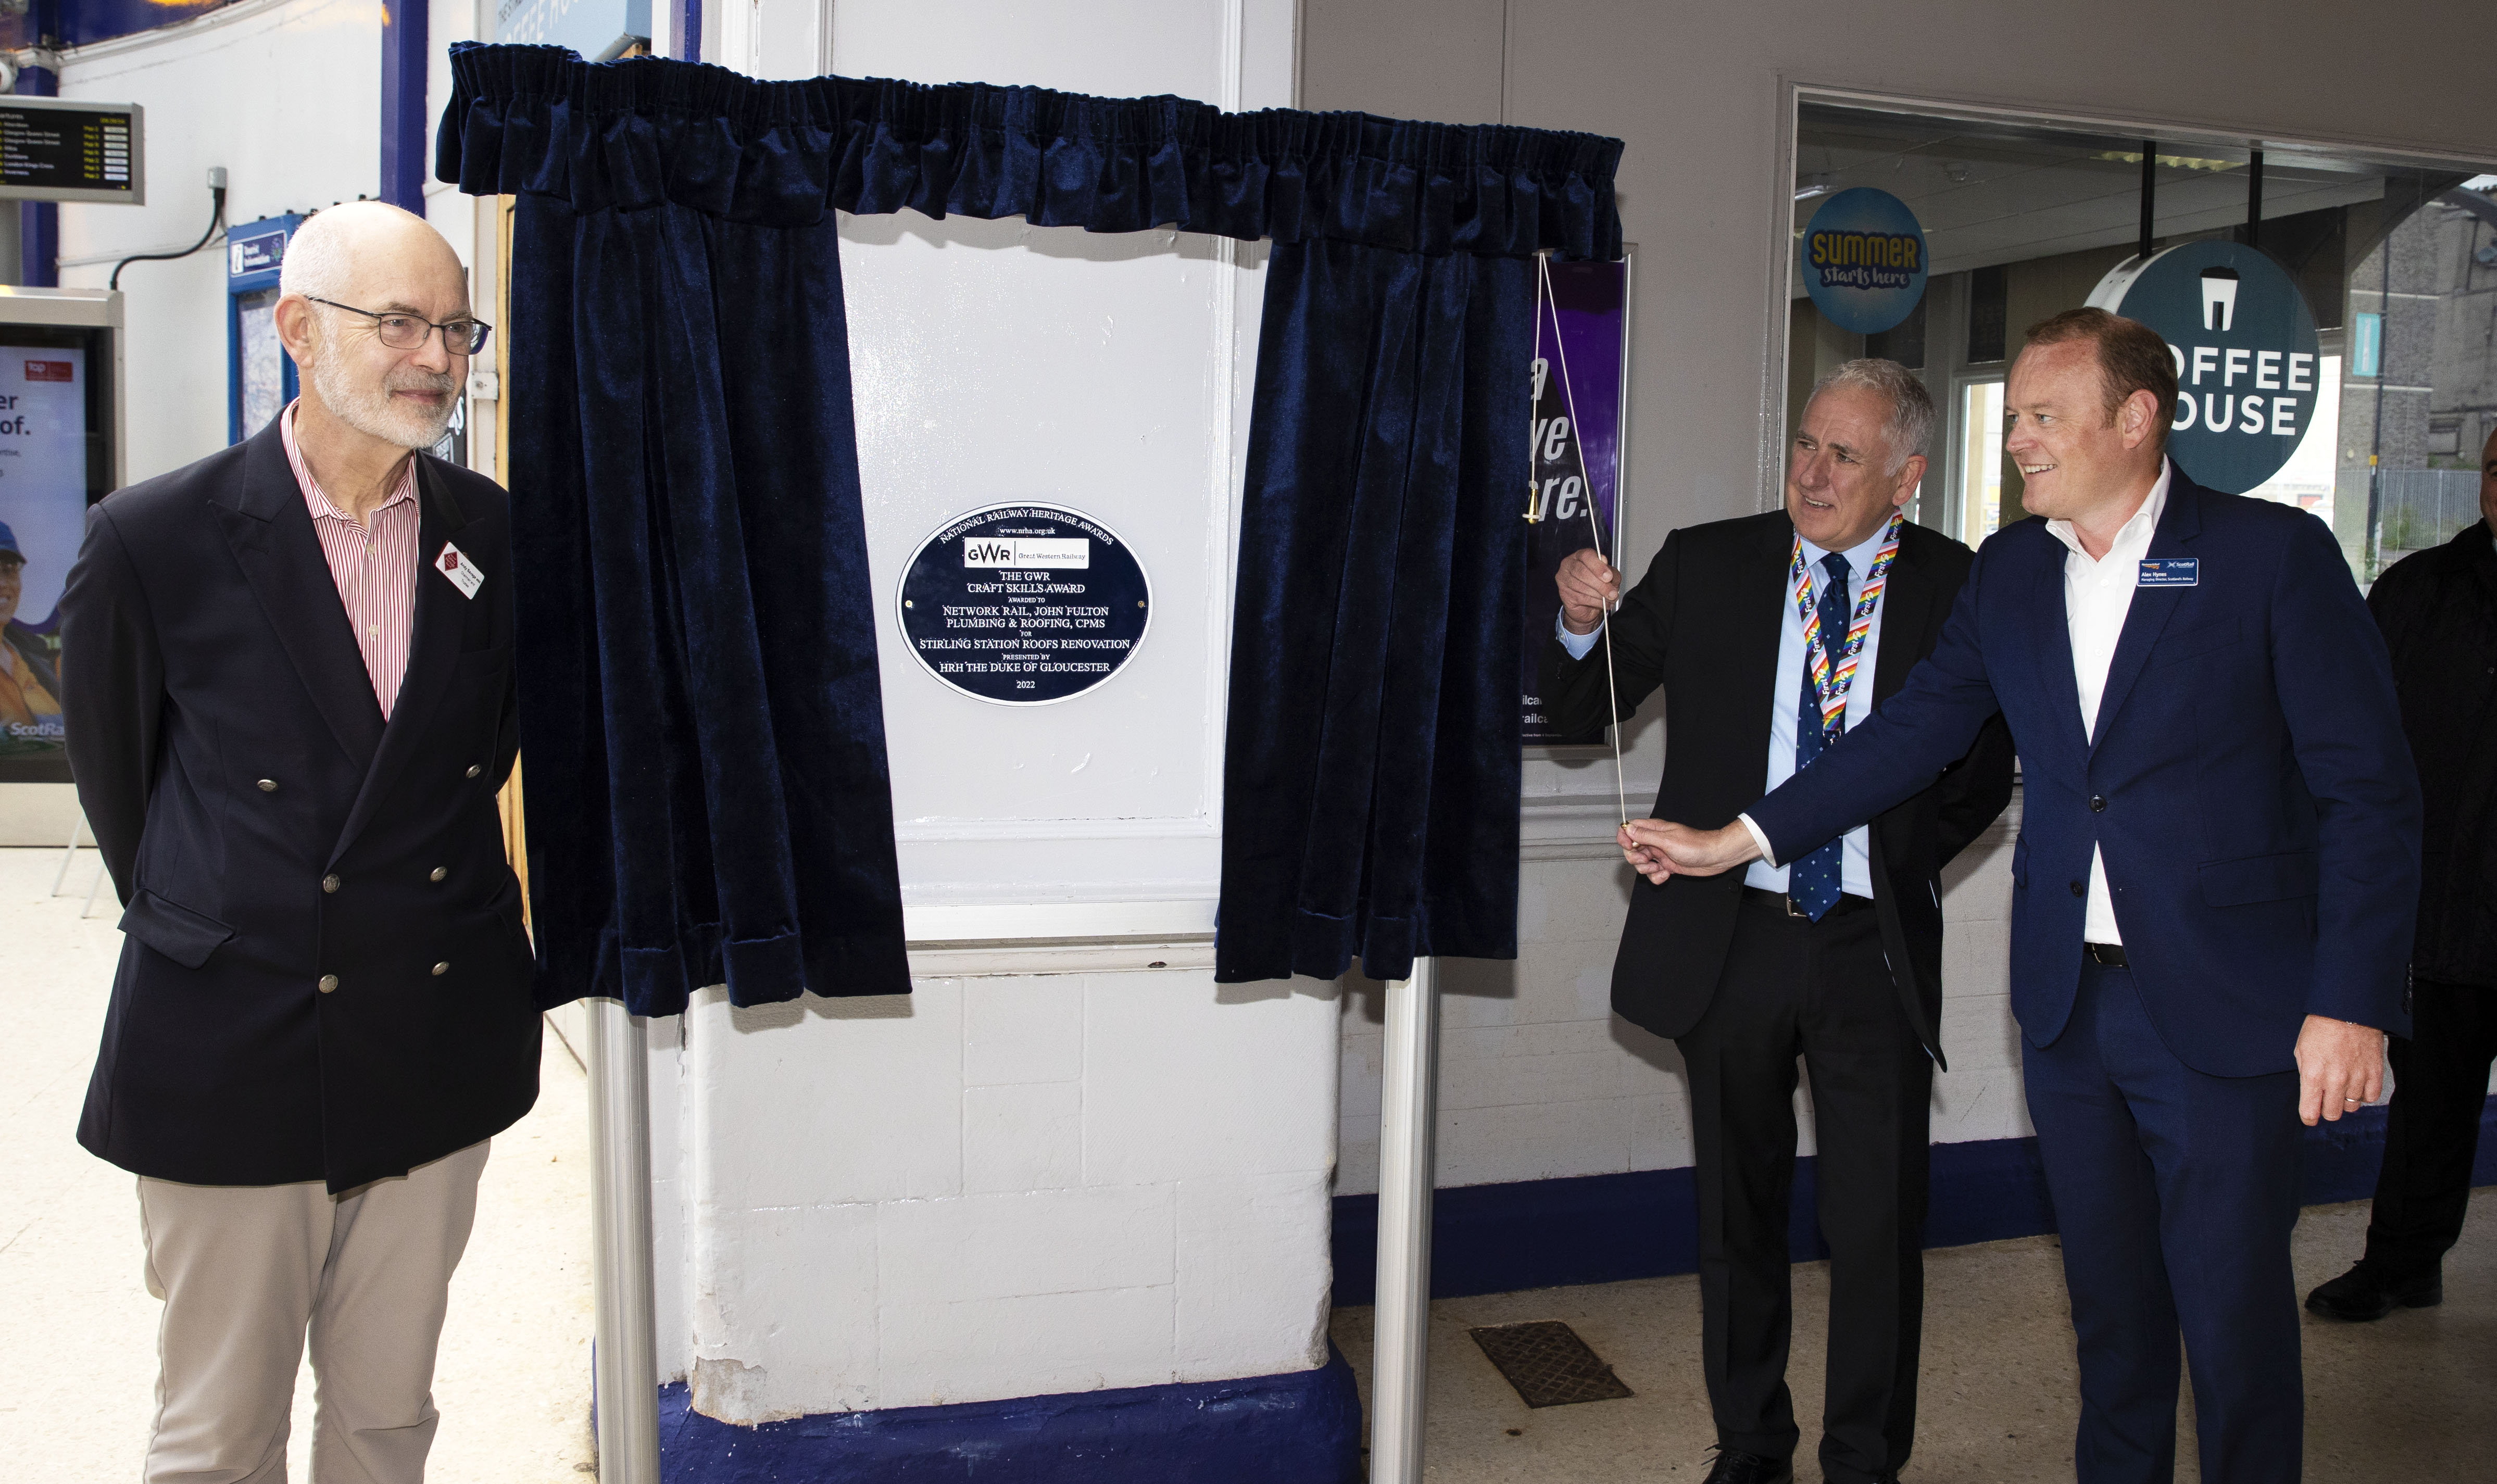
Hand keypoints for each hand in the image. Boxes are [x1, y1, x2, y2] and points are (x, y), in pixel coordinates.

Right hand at [1556, 548, 1620, 634]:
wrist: (1588, 604)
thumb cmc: (1598, 585)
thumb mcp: (1610, 575)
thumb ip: (1611, 571)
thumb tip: (1608, 571)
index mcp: (1580, 556)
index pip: (1586, 556)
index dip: (1599, 566)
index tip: (1609, 577)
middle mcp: (1569, 565)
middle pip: (1583, 572)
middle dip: (1601, 584)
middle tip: (1612, 593)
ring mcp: (1563, 579)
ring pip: (1581, 586)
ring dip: (1599, 595)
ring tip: (1609, 599)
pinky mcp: (1564, 593)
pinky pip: (1580, 598)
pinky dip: (1595, 602)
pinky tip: (1602, 603)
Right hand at [1617, 818, 1763, 883]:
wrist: (1715, 857)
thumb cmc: (1696, 845)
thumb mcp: (1667, 840)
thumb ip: (1645, 836)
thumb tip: (1628, 829)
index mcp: (1654, 830)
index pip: (1630, 829)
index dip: (1625, 838)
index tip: (1629, 846)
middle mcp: (1655, 841)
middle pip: (1632, 850)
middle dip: (1636, 858)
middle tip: (1647, 859)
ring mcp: (1661, 854)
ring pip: (1641, 864)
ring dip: (1647, 869)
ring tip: (1659, 867)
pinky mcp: (1667, 866)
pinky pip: (1653, 874)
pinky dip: (1657, 877)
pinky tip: (1666, 874)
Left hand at [2295, 1013, 2387, 1125]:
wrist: (2347, 1010)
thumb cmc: (2321, 1028)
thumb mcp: (2301, 1051)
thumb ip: (2305, 1076)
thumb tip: (2310, 1095)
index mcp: (2313, 1075)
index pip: (2310, 1112)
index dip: (2309, 1117)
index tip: (2309, 1116)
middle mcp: (2335, 1080)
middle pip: (2333, 1114)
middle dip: (2327, 1109)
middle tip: (2326, 1099)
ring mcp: (2357, 1077)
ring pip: (2352, 1107)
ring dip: (2345, 1099)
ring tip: (2342, 1085)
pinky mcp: (2375, 1073)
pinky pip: (2371, 1097)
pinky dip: (2364, 1094)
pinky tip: (2357, 1083)